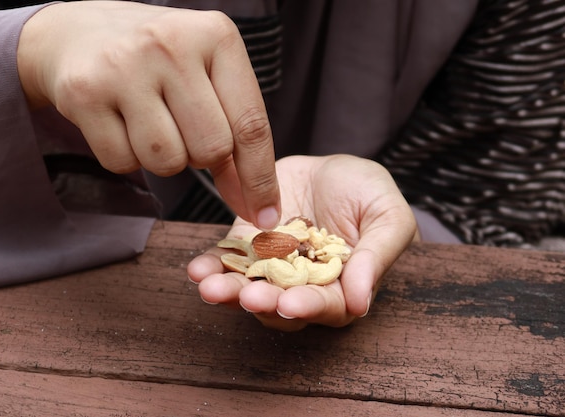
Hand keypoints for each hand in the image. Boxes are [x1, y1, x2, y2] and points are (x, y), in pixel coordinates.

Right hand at [17, 1, 279, 229]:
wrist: (78, 33)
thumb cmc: (157, 61)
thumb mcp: (205, 77)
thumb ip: (235, 135)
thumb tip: (259, 208)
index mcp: (216, 36)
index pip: (251, 125)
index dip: (261, 179)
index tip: (266, 216)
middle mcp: (171, 45)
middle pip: (211, 149)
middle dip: (202, 157)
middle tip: (182, 129)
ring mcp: (124, 67)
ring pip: (167, 162)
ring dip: (163, 159)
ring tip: (149, 121)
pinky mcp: (84, 93)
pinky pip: (123, 163)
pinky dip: (126, 157)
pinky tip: (119, 123)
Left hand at [187, 154, 417, 330]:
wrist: (331, 166)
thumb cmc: (368, 192)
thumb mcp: (388, 215)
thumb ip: (378, 256)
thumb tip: (360, 303)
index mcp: (342, 286)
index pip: (327, 306)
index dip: (309, 306)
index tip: (291, 303)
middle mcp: (303, 284)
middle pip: (281, 305)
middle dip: (263, 302)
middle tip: (248, 297)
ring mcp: (271, 266)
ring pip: (248, 288)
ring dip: (229, 293)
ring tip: (211, 288)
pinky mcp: (246, 245)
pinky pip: (227, 261)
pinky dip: (212, 267)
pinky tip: (198, 270)